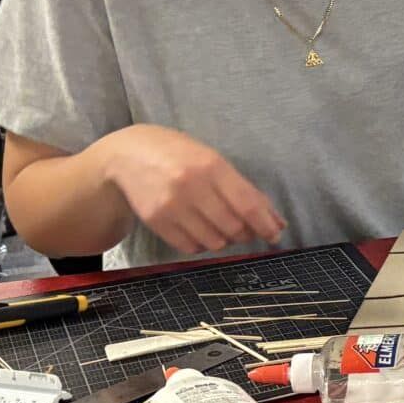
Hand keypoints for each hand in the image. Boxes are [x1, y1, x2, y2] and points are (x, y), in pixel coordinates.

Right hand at [97, 126, 285, 257]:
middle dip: (245, 234)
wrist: (127, 155)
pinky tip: (199, 229)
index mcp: (211, 166)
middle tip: (246, 230)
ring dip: (224, 240)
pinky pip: (190, 247)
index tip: (276, 235)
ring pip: (214, 242)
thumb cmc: (179, 155)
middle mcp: (191, 186)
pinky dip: (201, 244)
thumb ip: (244, 189)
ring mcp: (171, 206)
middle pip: (233, 227)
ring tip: (219, 226)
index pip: (247, 205)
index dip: (266, 225)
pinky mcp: (156, 222)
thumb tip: (276, 221)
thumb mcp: (212, 160)